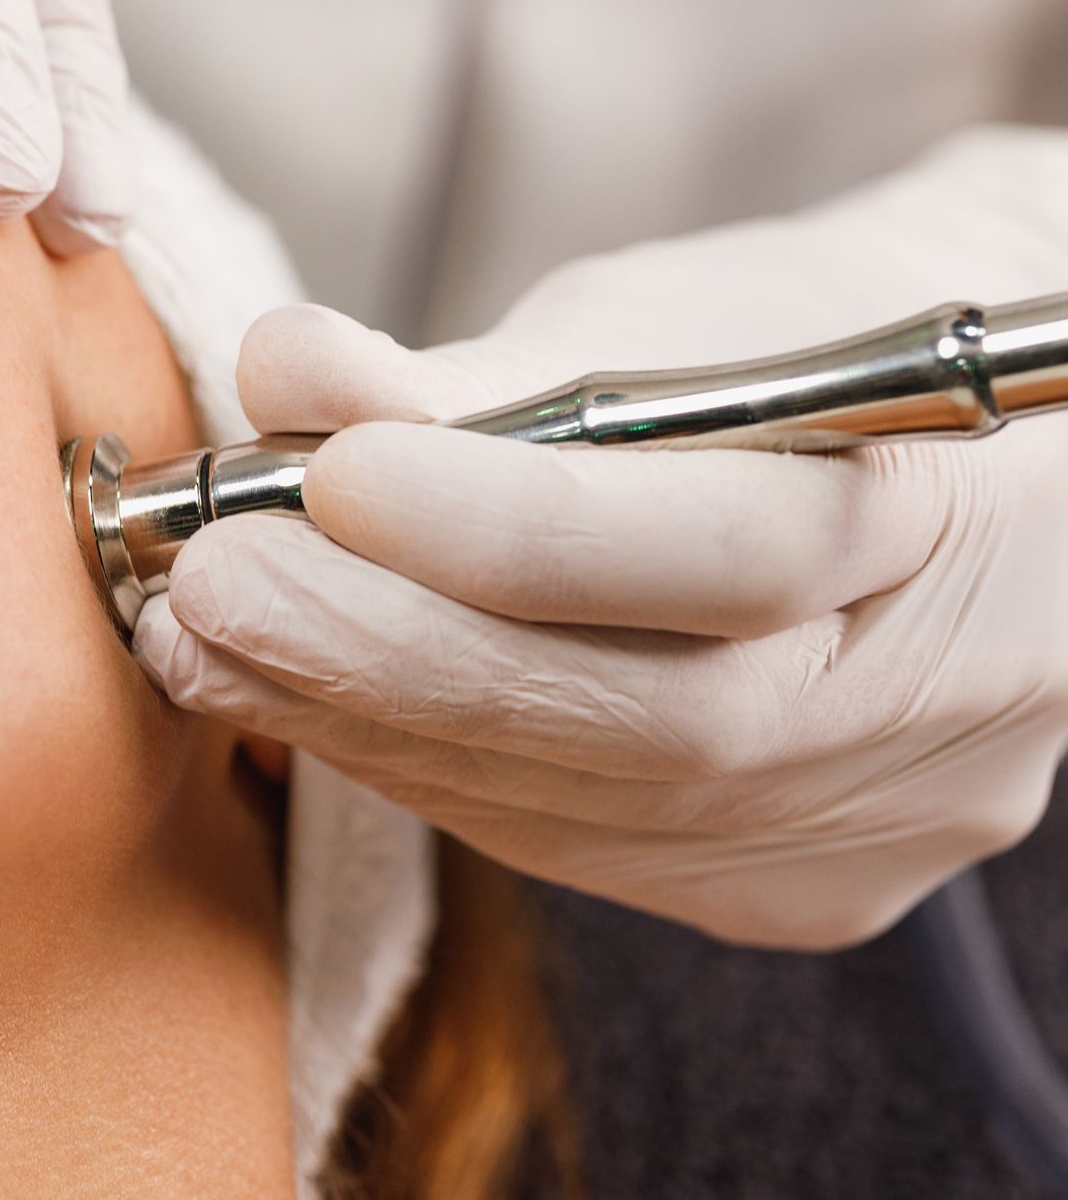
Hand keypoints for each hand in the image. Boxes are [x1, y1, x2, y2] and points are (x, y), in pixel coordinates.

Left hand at [137, 130, 1067, 944]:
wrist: (999, 463)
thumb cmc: (820, 339)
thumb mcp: (687, 309)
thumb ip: (493, 368)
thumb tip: (284, 375)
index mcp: (960, 520)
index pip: (738, 556)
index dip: (515, 528)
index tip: (323, 470)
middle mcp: (945, 708)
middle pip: (657, 728)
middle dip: (399, 658)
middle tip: (210, 587)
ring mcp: (884, 825)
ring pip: (607, 813)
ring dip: (381, 728)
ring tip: (218, 642)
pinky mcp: (804, 890)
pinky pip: (595, 850)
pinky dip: (437, 774)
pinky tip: (318, 708)